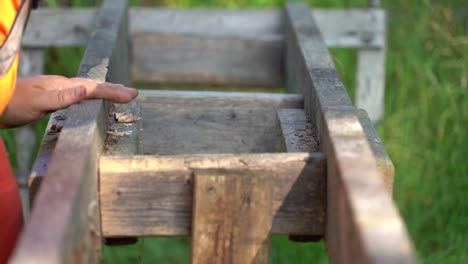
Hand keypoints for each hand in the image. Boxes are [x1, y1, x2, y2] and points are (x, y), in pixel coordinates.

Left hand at [0, 75, 137, 127]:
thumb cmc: (11, 104)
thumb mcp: (37, 102)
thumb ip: (61, 98)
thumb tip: (85, 89)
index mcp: (62, 86)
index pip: (93, 88)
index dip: (113, 92)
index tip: (132, 95)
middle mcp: (62, 86)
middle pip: (94, 87)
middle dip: (114, 90)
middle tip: (133, 94)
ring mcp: (57, 92)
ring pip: (87, 91)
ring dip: (105, 93)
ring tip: (120, 95)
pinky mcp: (52, 99)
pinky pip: (79, 97)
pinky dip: (92, 98)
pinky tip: (92, 102)